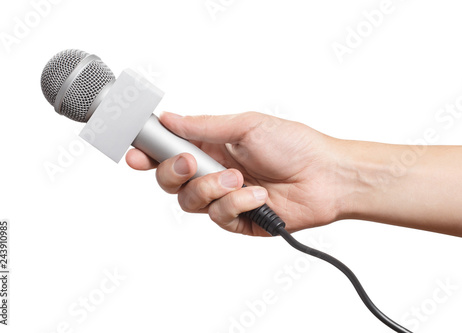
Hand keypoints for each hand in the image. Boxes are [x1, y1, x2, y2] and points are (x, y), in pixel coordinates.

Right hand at [126, 112, 350, 235]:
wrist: (327, 176)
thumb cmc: (294, 144)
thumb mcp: (246, 125)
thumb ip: (204, 126)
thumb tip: (169, 118)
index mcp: (211, 145)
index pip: (168, 150)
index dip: (147, 152)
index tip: (135, 152)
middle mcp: (213, 171)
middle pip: (170, 179)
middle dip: (174, 171)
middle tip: (191, 161)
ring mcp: (224, 197)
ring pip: (189, 201)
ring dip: (211, 188)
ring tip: (239, 178)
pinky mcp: (237, 219)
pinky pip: (218, 216)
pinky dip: (236, 204)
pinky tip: (258, 195)